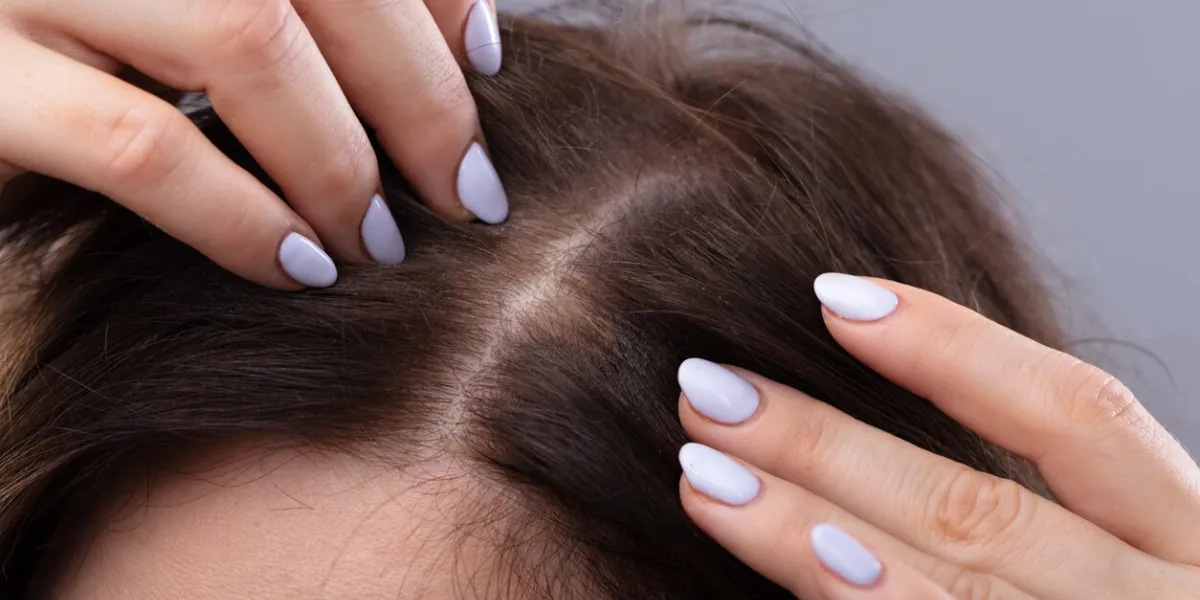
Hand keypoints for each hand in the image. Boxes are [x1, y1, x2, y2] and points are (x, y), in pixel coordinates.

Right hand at [0, 0, 506, 288]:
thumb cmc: (88, 68)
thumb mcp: (188, 20)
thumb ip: (304, 17)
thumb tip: (470, 44)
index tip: (492, 73)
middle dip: (416, 93)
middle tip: (466, 194)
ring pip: (245, 37)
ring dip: (338, 161)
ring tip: (379, 245)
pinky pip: (142, 147)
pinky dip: (240, 217)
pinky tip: (295, 267)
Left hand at [675, 273, 1199, 597]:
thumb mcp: (1124, 566)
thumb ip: (1043, 522)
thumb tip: (857, 452)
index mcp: (1190, 541)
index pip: (1079, 414)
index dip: (954, 347)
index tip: (832, 296)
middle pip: (979, 509)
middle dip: (827, 445)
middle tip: (708, 391)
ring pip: (951, 590)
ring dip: (809, 532)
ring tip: (704, 478)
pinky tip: (802, 574)